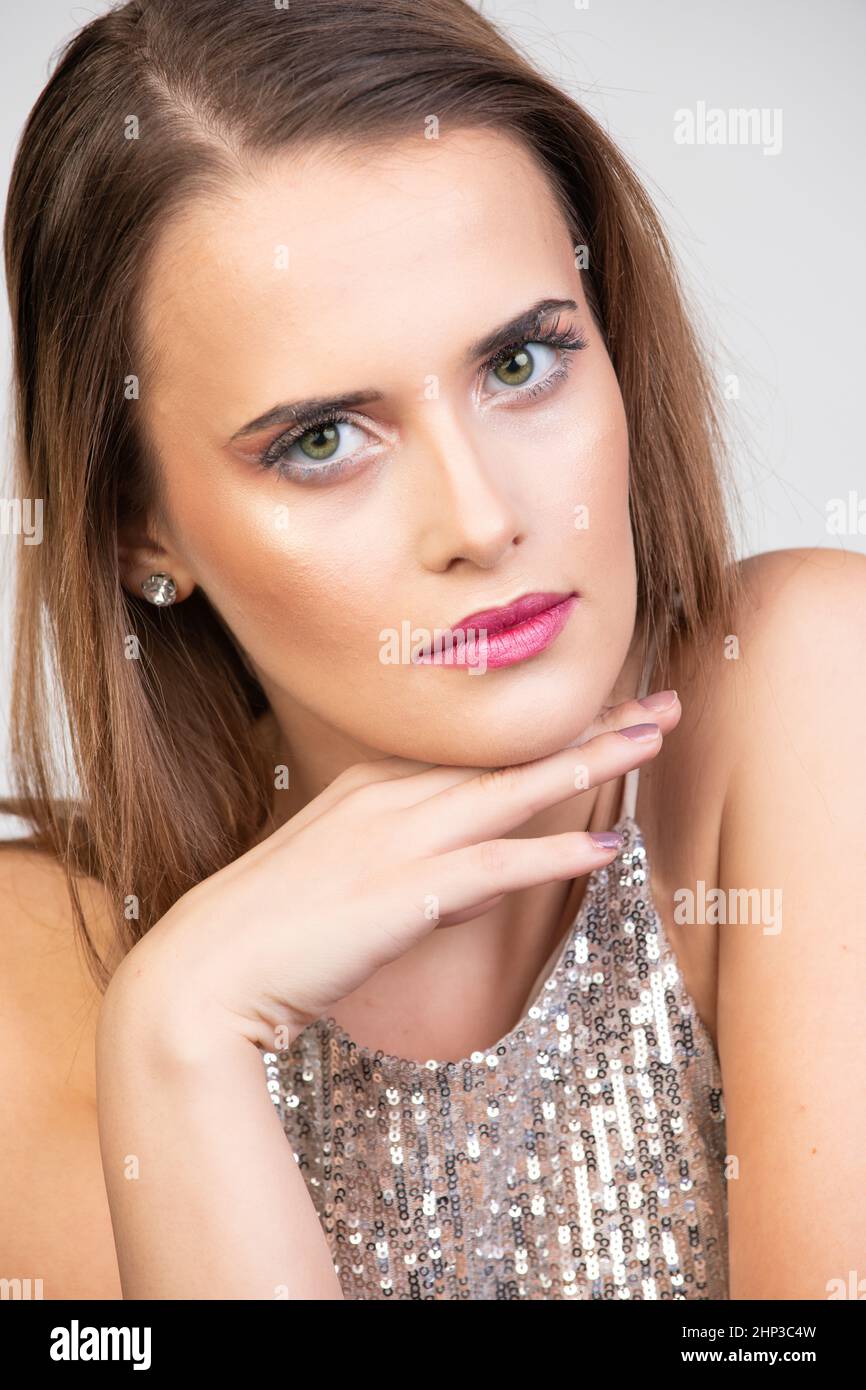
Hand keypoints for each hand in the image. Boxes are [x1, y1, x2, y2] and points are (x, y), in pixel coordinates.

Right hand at [108, 691, 680, 1055]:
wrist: (208, 972)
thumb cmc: (271, 932)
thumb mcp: (352, 884)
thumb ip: (423, 870)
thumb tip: (489, 878)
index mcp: (375, 787)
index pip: (480, 752)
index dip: (549, 733)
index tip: (606, 717)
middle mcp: (391, 798)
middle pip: (509, 755)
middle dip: (590, 729)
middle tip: (660, 706)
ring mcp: (395, 839)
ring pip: (511, 790)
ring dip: (588, 763)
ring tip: (653, 743)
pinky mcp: (401, 891)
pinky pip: (492, 864)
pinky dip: (550, 854)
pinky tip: (604, 849)